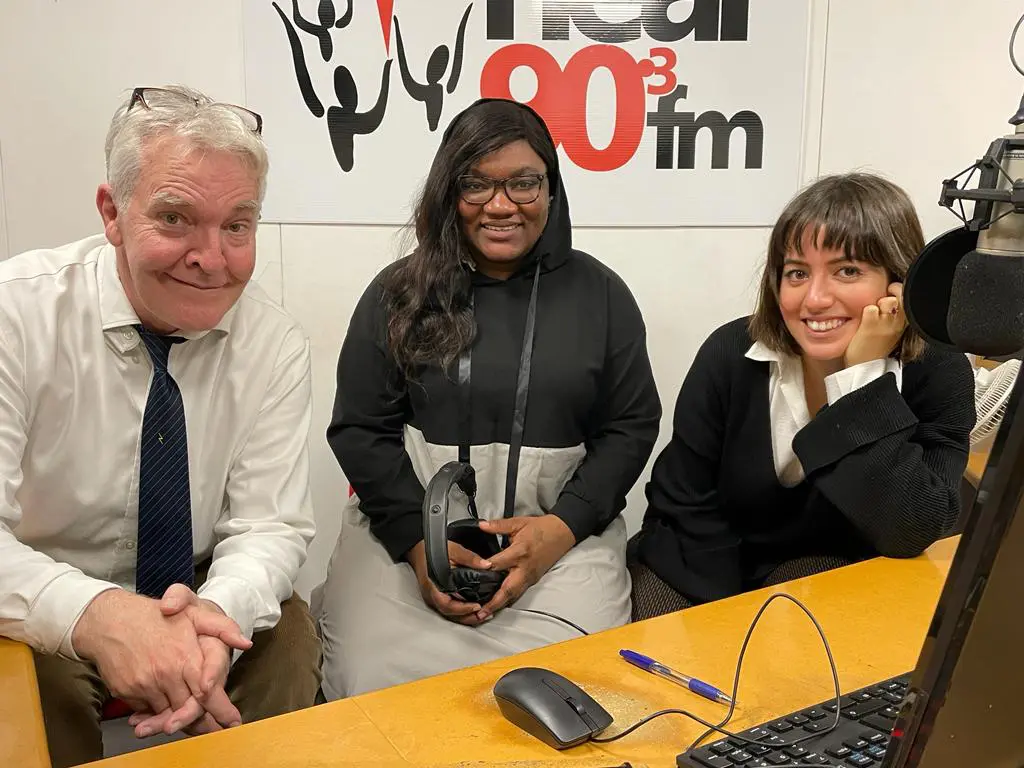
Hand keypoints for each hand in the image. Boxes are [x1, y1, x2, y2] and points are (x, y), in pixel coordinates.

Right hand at [71, 589, 248, 734]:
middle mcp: (165, 674)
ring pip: (167, 713)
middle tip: (216, 731)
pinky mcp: (126, 692)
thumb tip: (246, 642)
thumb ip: (223, 628)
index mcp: (185, 657)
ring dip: (178, 720)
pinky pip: (146, 710)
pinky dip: (155, 713)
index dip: (222, 710)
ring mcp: (144, 684)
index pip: (208, 693)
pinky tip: (163, 712)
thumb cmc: (155, 616)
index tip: (233, 723)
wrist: (109, 620)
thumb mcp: (194, 613)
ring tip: (192, 726)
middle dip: (203, 722)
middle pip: (188, 709)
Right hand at [406, 540, 493, 625]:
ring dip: (465, 617)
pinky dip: (460, 612)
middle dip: (467, 617)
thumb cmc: (432, 550)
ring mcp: (432, 598)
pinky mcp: (436, 598)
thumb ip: (469, 558)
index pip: (447, 604)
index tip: (477, 606)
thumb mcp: (453, 550)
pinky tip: (472, 610)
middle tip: (484, 615)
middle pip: (449, 614)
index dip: (462, 609)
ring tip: (482, 615)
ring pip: (449, 614)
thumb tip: (486, 565)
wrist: (418, 549)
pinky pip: (448, 609)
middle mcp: (431, 595)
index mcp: (433, 585)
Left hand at [476, 515, 575, 619]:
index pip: (498, 564)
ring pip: (513, 595)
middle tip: (480, 612)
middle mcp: (524, 568)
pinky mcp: (533, 580)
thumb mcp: (518, 523)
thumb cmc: (542, 528)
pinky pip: (518, 592)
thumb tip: (481, 525)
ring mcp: (530, 576)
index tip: (471, 575)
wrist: (562, 533)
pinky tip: (498, 604)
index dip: (484, 569)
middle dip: (494, 602)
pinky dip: (507, 600)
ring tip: (485, 614)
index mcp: (520, 552)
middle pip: (508, 589)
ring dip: (499, 605)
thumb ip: (498, 525)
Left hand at [844, 282, 906, 367]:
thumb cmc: (875, 347)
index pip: (909, 300)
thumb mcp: (892, 331)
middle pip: (901, 298)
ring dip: (880, 301)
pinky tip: (865, 317)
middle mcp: (896, 323)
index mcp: (903, 324)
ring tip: (874, 310)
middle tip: (883, 299)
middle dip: (893, 292)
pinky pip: (871, 308)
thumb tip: (891, 298)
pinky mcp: (870, 327)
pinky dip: (867, 310)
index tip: (893, 291)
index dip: (901, 291)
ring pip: (888, 301)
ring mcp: (884, 325)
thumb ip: (894, 316)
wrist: (864, 367)